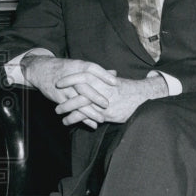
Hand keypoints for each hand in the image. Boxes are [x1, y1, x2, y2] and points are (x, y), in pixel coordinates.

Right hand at [21, 56, 119, 128]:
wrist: (41, 70)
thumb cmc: (64, 68)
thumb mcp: (77, 66)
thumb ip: (96, 72)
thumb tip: (114, 73)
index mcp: (77, 66)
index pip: (91, 68)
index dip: (103, 74)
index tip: (115, 81)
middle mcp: (70, 77)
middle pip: (83, 87)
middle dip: (95, 96)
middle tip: (107, 104)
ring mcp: (64, 89)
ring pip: (77, 101)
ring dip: (89, 112)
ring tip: (101, 119)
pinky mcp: (59, 98)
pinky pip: (71, 110)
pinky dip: (82, 119)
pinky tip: (91, 124)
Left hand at [54, 74, 168, 126]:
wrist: (142, 98)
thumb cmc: (126, 89)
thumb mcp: (113, 81)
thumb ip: (102, 78)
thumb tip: (94, 73)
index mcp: (102, 79)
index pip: (83, 75)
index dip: (70, 78)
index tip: (59, 82)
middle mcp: (101, 89)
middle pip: (78, 91)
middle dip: (64, 94)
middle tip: (54, 98)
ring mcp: (102, 102)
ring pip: (80, 104)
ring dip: (66, 108)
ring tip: (57, 111)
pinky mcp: (104, 114)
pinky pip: (86, 116)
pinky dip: (74, 119)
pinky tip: (66, 121)